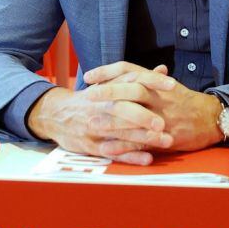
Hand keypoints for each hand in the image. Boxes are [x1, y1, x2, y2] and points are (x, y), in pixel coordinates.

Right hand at [27, 86, 172, 164]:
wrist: (55, 115)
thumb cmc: (91, 100)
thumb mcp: (109, 84)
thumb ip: (137, 78)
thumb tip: (163, 69)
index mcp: (107, 87)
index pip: (131, 80)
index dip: (152, 81)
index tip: (173, 85)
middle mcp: (100, 106)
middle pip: (123, 108)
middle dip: (144, 116)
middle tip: (164, 123)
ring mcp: (96, 126)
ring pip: (121, 132)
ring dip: (144, 138)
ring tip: (166, 141)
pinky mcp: (91, 146)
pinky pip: (113, 152)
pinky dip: (130, 156)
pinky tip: (148, 158)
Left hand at [84, 62, 224, 151]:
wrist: (212, 119)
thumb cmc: (185, 102)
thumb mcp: (167, 86)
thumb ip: (145, 80)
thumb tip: (123, 73)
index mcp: (157, 82)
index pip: (130, 69)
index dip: (108, 71)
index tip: (89, 76)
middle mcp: (160, 97)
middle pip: (133, 90)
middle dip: (109, 92)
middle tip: (89, 96)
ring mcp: (165, 117)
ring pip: (137, 116)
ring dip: (112, 121)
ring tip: (92, 123)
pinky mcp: (168, 137)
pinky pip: (143, 142)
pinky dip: (124, 146)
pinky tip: (107, 148)